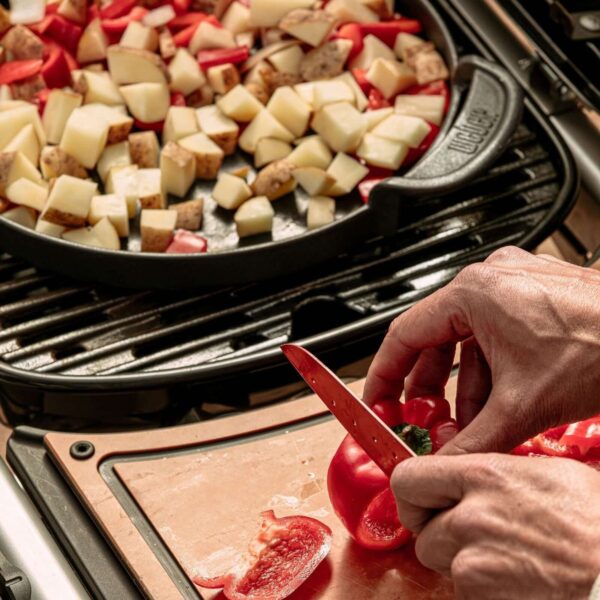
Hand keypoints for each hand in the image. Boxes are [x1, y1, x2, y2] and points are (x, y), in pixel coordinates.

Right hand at [363, 246, 599, 453]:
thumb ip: (472, 441)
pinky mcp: (532, 297)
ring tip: (471, 424)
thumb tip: (442, 464)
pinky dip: (490, 371)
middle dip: (429, 388)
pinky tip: (498, 404)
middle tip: (424, 421)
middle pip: (434, 339)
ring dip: (464, 386)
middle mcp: (489, 281)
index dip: (384, 374)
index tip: (379, 399)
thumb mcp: (523, 405)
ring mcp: (512, 285)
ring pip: (466, 341)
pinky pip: (492, 335)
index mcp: (473, 293)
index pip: (404, 335)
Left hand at [391, 454, 599, 599]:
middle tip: (474, 537)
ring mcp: (473, 565)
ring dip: (462, 565)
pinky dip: (483, 591)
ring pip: (441, 565)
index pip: (407, 479)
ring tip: (506, 561)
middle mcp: (469, 518)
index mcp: (482, 476)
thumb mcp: (545, 473)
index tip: (426, 503)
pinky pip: (465, 593)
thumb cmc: (596, 522)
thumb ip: (491, 471)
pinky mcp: (480, 598)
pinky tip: (518, 584)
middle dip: (442, 535)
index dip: (413, 494)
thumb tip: (463, 477)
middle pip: (422, 531)